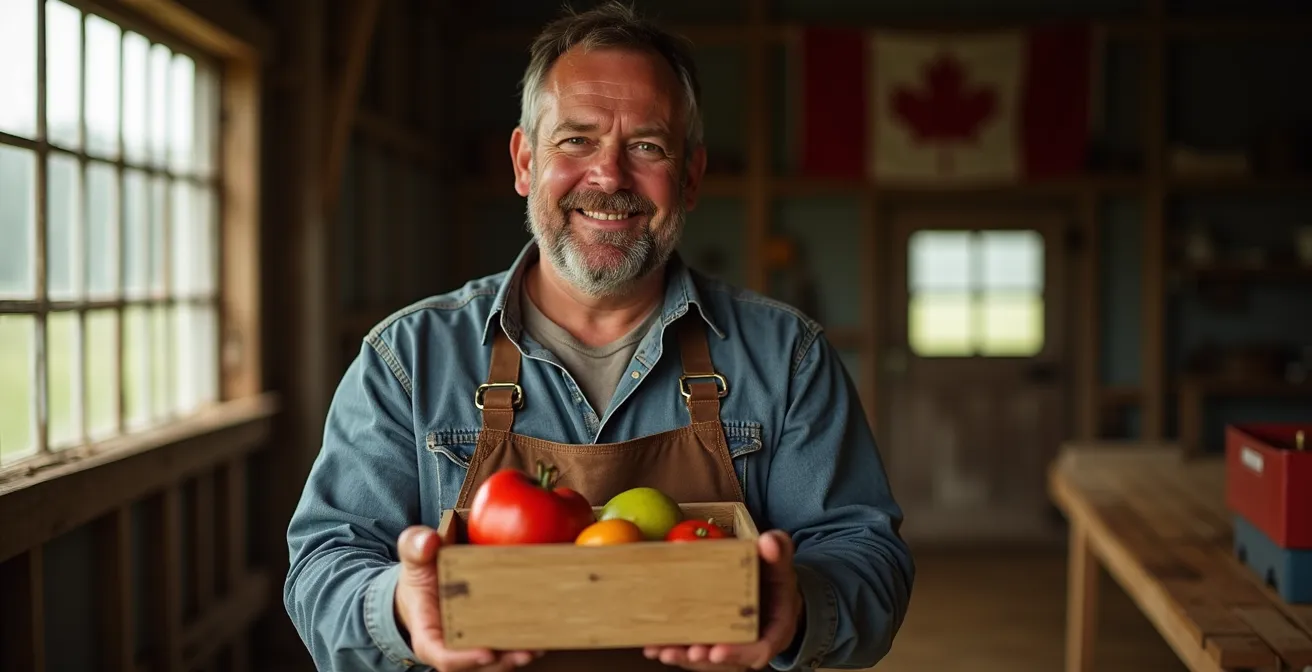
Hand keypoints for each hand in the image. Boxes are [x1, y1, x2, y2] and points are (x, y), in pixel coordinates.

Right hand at [395, 526, 543, 670]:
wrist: (427, 587)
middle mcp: (450, 647)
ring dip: (517, 657)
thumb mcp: (413, 556)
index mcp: (428, 634)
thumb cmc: (420, 576)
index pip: (442, 655)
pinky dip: (524, 645)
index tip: (487, 653)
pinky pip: (505, 649)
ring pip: (495, 662)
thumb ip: (414, 546)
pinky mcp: (488, 639)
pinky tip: (542, 636)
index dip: (464, 659)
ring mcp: (471, 646)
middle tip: (526, 652)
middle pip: (476, 664)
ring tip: (539, 646)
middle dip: (502, 661)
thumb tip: (428, 541)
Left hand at [642, 530, 803, 670]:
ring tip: (662, 651)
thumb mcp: (780, 563)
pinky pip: (693, 648)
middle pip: (727, 659)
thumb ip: (778, 552)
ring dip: (683, 657)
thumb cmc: (775, 578)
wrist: (770, 588)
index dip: (738, 652)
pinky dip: (674, 647)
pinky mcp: (712, 639)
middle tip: (686, 652)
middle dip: (704, 658)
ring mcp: (730, 644)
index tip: (717, 651)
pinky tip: (654, 645)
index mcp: (774, 629)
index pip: (760, 648)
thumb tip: (768, 542)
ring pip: (707, 658)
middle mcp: (751, 642)